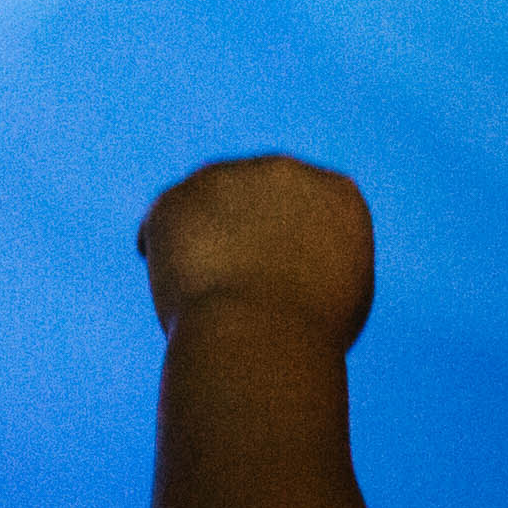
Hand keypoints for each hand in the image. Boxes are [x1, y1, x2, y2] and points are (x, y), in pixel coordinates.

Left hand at [140, 153, 374, 341]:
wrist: (260, 335)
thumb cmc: (308, 335)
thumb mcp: (345, 294)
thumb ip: (323, 261)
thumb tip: (300, 262)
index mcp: (337, 194)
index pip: (310, 209)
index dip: (291, 244)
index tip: (283, 278)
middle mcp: (285, 172)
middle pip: (257, 197)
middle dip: (244, 232)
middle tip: (240, 288)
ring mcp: (228, 177)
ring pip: (207, 205)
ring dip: (202, 238)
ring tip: (212, 295)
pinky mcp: (176, 197)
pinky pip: (162, 222)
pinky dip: (162, 252)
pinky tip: (179, 289)